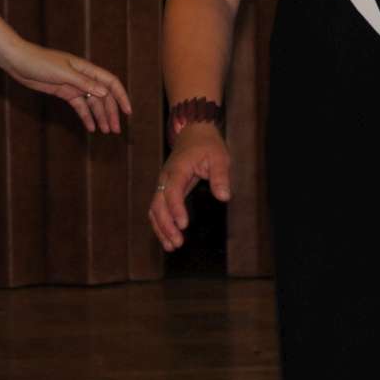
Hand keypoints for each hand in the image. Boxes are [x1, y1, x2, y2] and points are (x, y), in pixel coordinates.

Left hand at [4, 42, 131, 133]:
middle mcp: (84, 77)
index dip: (121, 96)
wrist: (19, 61)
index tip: (128, 112)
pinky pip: (80, 106)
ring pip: (92, 103)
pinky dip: (86, 116)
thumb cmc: (40, 62)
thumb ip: (84, 83)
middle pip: (104, 96)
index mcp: (87, 69)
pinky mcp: (64, 92)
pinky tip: (91, 127)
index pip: (111, 83)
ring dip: (100, 117)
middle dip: (111, 112)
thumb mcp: (63, 73)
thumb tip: (105, 92)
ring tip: (106, 131)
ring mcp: (74, 85)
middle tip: (116, 130)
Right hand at [150, 123, 231, 249]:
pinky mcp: (165, 189)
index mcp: (178, 169)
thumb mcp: (219, 157)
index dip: (176, 209)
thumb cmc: (208, 145)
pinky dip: (160, 224)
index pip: (172, 191)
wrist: (194, 133)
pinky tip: (168, 238)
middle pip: (158, 204)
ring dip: (161, 228)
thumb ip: (220, 177)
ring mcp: (163, 184)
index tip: (183, 225)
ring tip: (172, 246)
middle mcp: (166, 178)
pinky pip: (158, 209)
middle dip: (166, 225)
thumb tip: (224, 197)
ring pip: (155, 209)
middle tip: (178, 242)